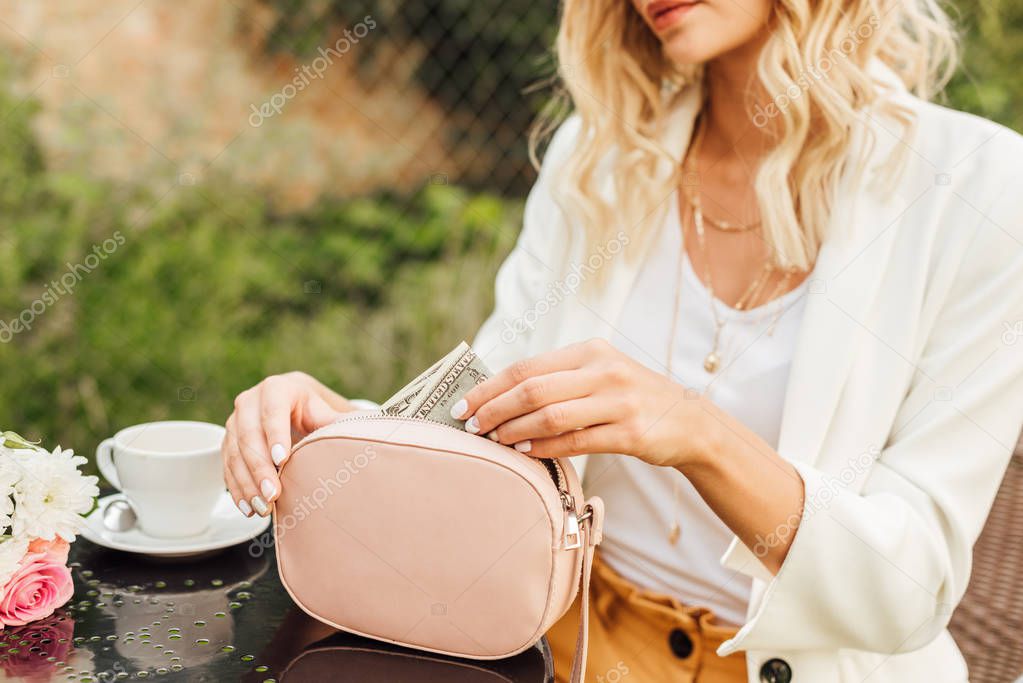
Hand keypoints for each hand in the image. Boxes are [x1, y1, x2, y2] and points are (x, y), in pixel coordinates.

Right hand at [222, 372, 353, 516]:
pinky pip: (226, 466)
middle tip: (273, 494)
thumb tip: (369, 431)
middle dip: (260, 468)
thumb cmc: (313, 411)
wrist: (291, 405)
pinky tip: (248, 508)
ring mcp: (234, 422)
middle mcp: (250, 402)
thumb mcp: (325, 412)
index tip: (283, 460)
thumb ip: (340, 422)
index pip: (273, 411)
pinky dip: (237, 488)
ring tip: (262, 507)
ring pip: (235, 453)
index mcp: (276, 389)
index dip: (276, 435)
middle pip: (249, 435)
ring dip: (246, 483)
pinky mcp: (227, 442)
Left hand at [453, 339, 710, 466]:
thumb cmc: (631, 399)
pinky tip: (524, 453)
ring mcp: (619, 402)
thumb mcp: (600, 373)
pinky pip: (576, 442)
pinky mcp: (631, 433)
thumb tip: (499, 394)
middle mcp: (604, 371)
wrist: (690, 422)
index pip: (527, 367)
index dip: (490, 387)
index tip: (464, 405)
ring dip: (515, 430)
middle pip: (533, 390)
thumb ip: (559, 378)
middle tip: (471, 427)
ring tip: (494, 441)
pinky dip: (544, 449)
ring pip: (551, 416)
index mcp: (590, 351)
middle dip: (494, 410)